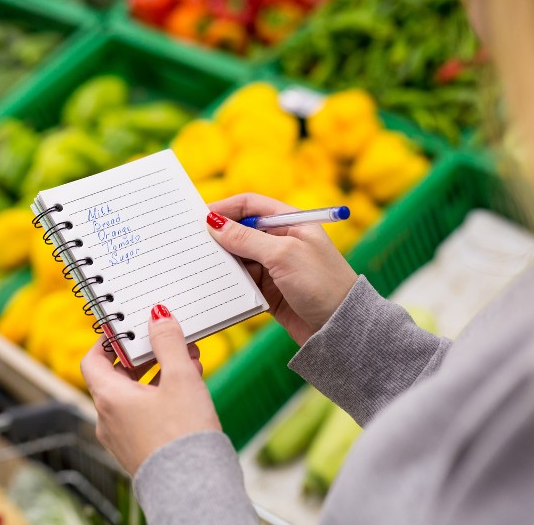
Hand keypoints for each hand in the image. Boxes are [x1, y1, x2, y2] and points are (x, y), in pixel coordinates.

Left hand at [81, 305, 220, 474]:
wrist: (195, 488)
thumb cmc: (183, 434)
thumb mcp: (180, 377)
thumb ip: (168, 342)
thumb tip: (158, 317)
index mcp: (109, 397)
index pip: (93, 359)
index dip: (108, 339)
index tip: (127, 326)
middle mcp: (109, 419)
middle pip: (117, 375)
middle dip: (145, 355)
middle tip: (167, 340)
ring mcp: (122, 437)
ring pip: (134, 395)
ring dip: (158, 374)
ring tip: (187, 361)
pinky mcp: (139, 450)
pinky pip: (143, 414)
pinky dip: (160, 396)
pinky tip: (188, 389)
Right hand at [207, 193, 357, 345]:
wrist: (341, 329)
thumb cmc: (322, 283)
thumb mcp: (283, 254)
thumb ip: (246, 238)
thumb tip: (214, 223)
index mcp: (290, 222)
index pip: (250, 205)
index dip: (224, 208)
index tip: (198, 217)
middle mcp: (281, 241)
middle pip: (240, 231)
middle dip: (218, 236)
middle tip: (191, 243)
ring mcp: (274, 266)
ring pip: (238, 258)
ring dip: (222, 262)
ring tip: (199, 265)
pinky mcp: (269, 290)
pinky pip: (241, 281)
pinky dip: (229, 282)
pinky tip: (213, 285)